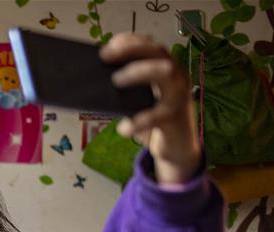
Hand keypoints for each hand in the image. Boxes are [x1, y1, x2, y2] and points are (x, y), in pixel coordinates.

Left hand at [101, 33, 201, 183]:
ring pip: (165, 72)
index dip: (130, 41)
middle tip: (106, 57)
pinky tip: (123, 128)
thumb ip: (127, 90)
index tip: (108, 46)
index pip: (150, 46)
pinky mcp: (175, 117)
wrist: (178, 148)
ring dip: (139, 72)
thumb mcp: (140, 101)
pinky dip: (137, 122)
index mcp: (166, 69)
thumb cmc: (155, 120)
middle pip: (157, 52)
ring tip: (116, 80)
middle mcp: (176, 77)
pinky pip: (156, 116)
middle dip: (131, 49)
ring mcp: (178, 95)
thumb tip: (95, 81)